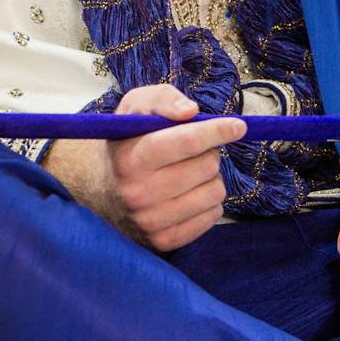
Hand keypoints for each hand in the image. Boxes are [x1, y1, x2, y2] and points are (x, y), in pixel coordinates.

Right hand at [43, 83, 244, 252]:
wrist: (101, 191)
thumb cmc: (126, 143)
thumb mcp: (135, 108)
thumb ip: (162, 99)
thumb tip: (190, 111)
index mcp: (130, 158)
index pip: (187, 142)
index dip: (217, 131)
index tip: (238, 126)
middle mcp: (137, 193)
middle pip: (206, 165)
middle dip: (209, 151)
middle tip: (194, 149)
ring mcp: (150, 222)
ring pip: (214, 192)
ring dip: (210, 177)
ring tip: (190, 171)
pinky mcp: (164, 242)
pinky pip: (213, 216)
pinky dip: (209, 201)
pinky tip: (190, 193)